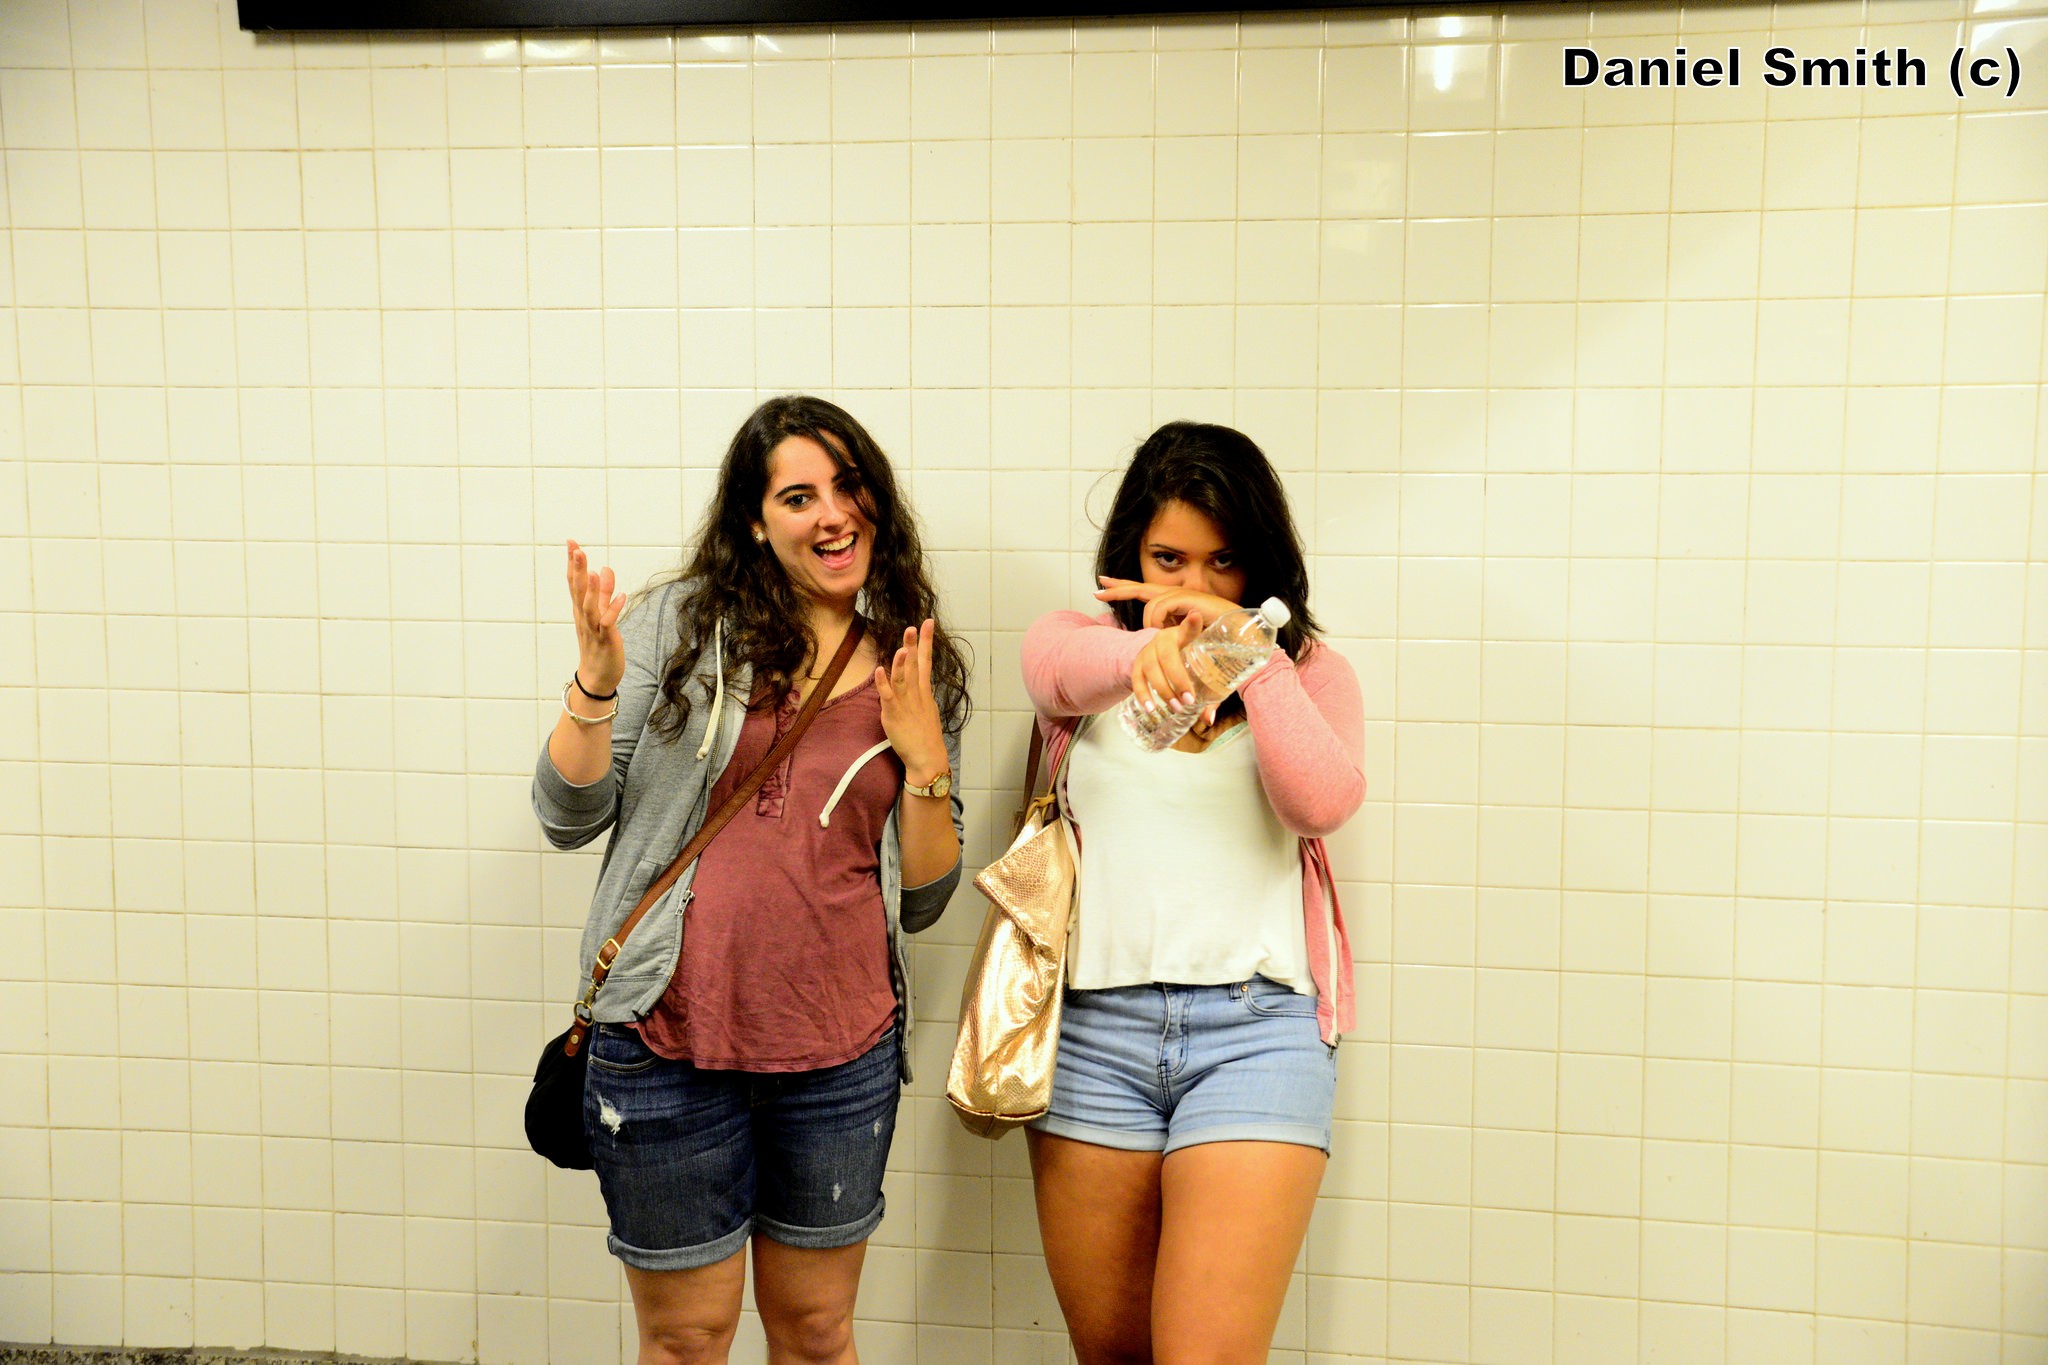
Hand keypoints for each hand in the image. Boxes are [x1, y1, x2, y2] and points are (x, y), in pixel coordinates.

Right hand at [565, 539, 625, 695]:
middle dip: (576, 569)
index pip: (573, 582)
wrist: (596, 677)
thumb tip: (603, 568)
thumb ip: (603, 592)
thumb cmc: (598, 645)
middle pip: (577, 590)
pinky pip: (608, 623)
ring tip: (591, 570)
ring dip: (590, 589)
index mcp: (581, 610)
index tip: (571, 542)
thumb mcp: (600, 614)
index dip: (572, 563)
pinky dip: (613, 610)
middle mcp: (583, 617)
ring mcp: (593, 629)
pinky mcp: (606, 640)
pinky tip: (621, 596)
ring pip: (589, 606)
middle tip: (575, 548)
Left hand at [875, 619, 947, 783]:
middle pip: (914, 665)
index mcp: (924, 690)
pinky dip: (883, 682)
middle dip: (914, 645)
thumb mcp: (926, 708)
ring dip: (901, 662)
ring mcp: (905, 703)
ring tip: (901, 647)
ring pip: (903, 678)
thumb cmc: (926, 735)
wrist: (927, 757)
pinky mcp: (893, 714)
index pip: (926, 660)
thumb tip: (916, 680)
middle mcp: (916, 693)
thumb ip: (919, 692)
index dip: (926, 641)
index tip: (928, 622)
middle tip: (912, 627)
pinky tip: (880, 670)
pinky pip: (887, 696)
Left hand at [1094, 576, 1239, 632]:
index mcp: (1172, 599)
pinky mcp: (1185, 597)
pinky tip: (1168, 631)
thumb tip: (1159, 637)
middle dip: (1118, 587)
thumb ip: (1173, 634)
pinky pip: (1160, 609)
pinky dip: (1160, 622)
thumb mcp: (1187, 634)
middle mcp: (1173, 592)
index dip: (1123, 587)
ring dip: (1152, 623)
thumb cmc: (1216, 634)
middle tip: (1098, 587)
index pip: (1143, 590)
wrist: (1238, 630)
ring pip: (1150, 606)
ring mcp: (1179, 593)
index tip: (1103, 584)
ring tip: (1164, 635)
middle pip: (1139, 587)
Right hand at [1128, 613, 1202, 718]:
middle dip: (1178, 679)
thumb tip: (1208, 719)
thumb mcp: (1199, 669)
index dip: (1191, 624)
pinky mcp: (1137, 664)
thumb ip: (1207, 692)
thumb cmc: (1187, 662)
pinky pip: (1136, 679)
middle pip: (1167, 656)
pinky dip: (1143, 695)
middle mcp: (1162, 639)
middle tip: (1189, 700)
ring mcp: (1147, 651)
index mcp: (1182, 636)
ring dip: (1163, 689)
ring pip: (1151, 668)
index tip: (1196, 616)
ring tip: (1176, 707)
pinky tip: (1150, 708)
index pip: (1188, 629)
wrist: (1162, 656)